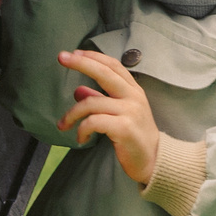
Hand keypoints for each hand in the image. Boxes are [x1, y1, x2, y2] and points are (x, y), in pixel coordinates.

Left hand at [57, 49, 159, 185]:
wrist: (154, 161)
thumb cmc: (134, 136)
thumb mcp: (119, 114)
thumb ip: (100, 99)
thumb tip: (78, 90)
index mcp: (133, 90)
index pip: (113, 65)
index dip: (93, 57)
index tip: (74, 53)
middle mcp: (133, 96)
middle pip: (104, 73)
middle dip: (81, 63)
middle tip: (60, 57)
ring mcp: (130, 111)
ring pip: (91, 102)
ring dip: (72, 114)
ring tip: (64, 125)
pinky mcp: (124, 128)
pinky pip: (93, 121)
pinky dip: (82, 129)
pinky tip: (81, 138)